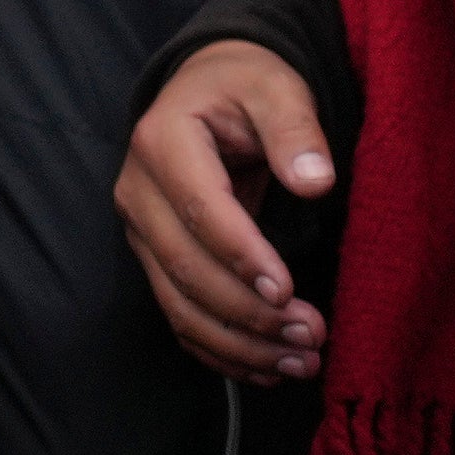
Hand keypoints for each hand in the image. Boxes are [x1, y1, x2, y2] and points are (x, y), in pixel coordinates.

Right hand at [113, 40, 333, 382]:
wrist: (212, 87)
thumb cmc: (247, 85)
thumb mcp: (276, 87)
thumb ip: (295, 128)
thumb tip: (316, 180)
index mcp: (162, 142)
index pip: (200, 211)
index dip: (243, 257)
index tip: (289, 292)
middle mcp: (138, 192)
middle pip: (186, 269)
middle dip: (248, 313)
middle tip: (311, 336)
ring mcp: (142, 231)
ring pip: (180, 305)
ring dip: (239, 344)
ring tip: (300, 363)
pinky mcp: (155, 258)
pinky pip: (180, 317)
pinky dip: (221, 351)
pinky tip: (268, 370)